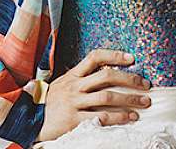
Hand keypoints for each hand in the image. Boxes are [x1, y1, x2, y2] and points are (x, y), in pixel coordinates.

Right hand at [36, 48, 151, 141]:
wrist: (29, 121)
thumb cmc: (51, 103)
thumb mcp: (64, 84)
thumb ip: (82, 78)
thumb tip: (107, 71)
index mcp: (73, 74)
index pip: (95, 57)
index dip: (114, 55)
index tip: (132, 58)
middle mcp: (74, 85)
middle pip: (106, 76)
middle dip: (130, 79)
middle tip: (146, 85)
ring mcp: (74, 102)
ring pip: (107, 96)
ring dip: (129, 99)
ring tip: (144, 103)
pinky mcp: (74, 120)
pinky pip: (101, 116)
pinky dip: (119, 116)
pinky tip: (131, 117)